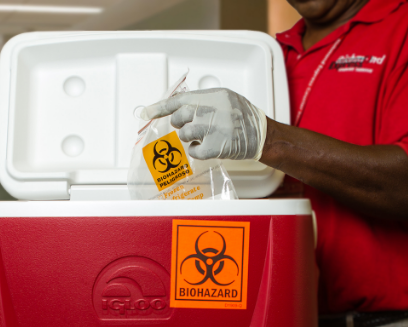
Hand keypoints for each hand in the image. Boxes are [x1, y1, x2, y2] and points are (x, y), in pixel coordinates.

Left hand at [140, 88, 266, 160]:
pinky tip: (208, 146)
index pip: (179, 99)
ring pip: (185, 134)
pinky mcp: (215, 147)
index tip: (146, 112)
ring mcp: (212, 129)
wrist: (261, 134)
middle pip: (179, 117)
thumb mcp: (224, 98)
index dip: (160, 107)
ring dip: (191, 137)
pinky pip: (193, 150)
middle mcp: (210, 110)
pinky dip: (198, 150)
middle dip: (181, 123)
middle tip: (192, 125)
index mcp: (212, 96)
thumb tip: (178, 106)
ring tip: (205, 135)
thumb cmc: (242, 116)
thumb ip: (202, 100)